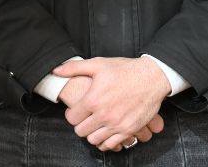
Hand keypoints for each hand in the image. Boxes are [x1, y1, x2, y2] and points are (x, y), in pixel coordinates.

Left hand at [55, 56, 169, 150]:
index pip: (71, 118)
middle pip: (81, 131)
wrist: (152, 77)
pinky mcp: (129, 130)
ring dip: (92, 134)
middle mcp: (104, 115)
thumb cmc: (125, 70)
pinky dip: (106, 141)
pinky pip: (111, 145)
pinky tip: (106, 131)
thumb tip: (56, 71)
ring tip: (95, 125)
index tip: (76, 111)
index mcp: (93, 99)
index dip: (71, 115)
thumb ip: (74, 68)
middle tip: (85, 118)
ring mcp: (117, 124)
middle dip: (80, 125)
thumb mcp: (98, 64)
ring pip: (94, 140)